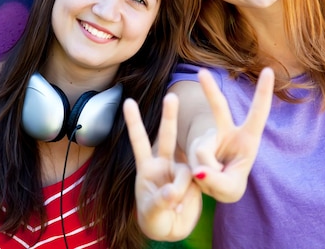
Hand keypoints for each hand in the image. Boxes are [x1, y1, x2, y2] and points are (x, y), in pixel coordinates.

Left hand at [123, 93, 201, 241]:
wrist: (172, 229)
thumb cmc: (155, 219)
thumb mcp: (152, 212)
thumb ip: (161, 200)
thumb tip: (173, 190)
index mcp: (147, 168)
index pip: (139, 141)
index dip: (134, 122)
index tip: (128, 102)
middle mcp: (164, 164)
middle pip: (166, 137)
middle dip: (169, 116)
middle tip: (171, 96)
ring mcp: (181, 171)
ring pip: (185, 168)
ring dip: (181, 186)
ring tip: (174, 205)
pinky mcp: (195, 181)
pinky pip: (196, 181)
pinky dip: (189, 194)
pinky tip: (182, 207)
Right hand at [188, 67, 273, 202]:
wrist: (210, 186)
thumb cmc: (229, 183)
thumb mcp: (230, 189)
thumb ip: (219, 181)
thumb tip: (199, 170)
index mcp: (247, 138)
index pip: (258, 113)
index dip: (263, 92)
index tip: (269, 70)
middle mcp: (227, 132)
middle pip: (218, 109)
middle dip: (209, 90)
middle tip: (201, 72)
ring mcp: (208, 139)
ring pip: (202, 152)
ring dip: (206, 175)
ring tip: (211, 182)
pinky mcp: (193, 147)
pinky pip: (191, 162)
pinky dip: (195, 177)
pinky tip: (199, 179)